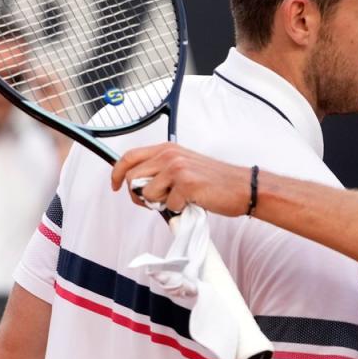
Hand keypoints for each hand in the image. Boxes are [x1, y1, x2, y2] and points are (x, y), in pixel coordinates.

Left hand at [111, 144, 251, 215]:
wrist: (242, 187)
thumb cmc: (215, 181)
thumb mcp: (184, 166)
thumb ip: (161, 170)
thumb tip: (137, 185)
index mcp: (167, 149)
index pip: (129, 157)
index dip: (116, 173)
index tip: (115, 186)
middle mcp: (169, 155)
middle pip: (132, 179)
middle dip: (138, 196)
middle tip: (157, 202)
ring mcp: (177, 168)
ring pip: (146, 194)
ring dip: (160, 203)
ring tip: (179, 199)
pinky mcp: (186, 184)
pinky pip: (167, 205)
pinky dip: (178, 210)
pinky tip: (192, 202)